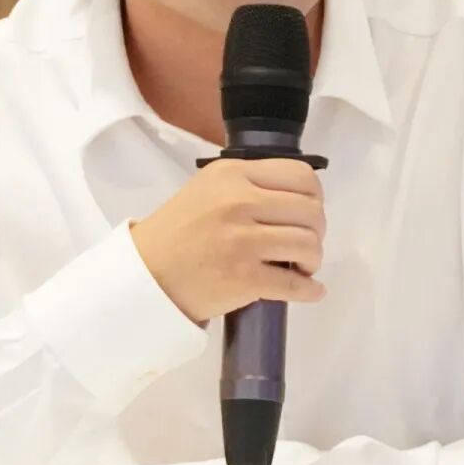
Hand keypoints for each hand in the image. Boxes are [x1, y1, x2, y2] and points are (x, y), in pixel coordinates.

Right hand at [130, 156, 326, 323]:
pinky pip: (295, 284)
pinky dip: (310, 290)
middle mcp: (239, 201)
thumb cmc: (176, 232)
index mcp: (232, 174)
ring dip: (313, 260)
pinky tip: (310, 290)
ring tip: (301, 266)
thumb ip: (247, 183)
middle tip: (305, 244)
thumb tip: (297, 198)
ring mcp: (242, 240)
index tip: (309, 212)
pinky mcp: (244, 278)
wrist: (145, 276)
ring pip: (308, 245)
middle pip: (311, 211)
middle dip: (317, 231)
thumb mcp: (207, 188)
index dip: (315, 197)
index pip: (300, 175)